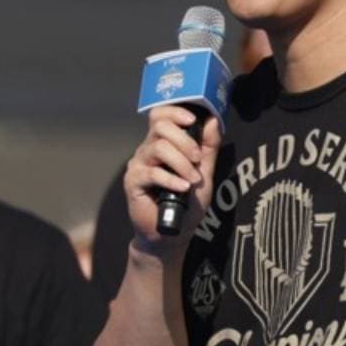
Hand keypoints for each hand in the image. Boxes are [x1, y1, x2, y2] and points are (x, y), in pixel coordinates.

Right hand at [123, 105, 221, 253]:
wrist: (172, 232)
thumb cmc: (187, 203)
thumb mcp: (204, 173)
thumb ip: (208, 147)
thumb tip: (213, 120)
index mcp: (163, 143)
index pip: (161, 115)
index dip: (175, 112)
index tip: (193, 120)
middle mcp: (148, 150)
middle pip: (160, 126)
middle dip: (185, 140)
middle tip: (197, 160)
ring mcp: (139, 165)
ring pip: (158, 148)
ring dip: (181, 163)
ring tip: (192, 180)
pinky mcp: (133, 182)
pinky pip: (152, 173)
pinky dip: (171, 180)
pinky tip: (182, 188)